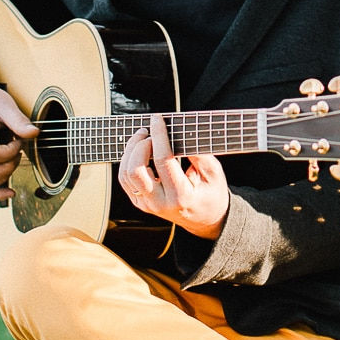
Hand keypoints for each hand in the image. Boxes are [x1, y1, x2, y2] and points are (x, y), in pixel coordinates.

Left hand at [119, 114, 230, 239]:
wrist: (206, 220)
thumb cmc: (211, 195)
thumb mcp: (214, 174)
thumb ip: (200, 154)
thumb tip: (183, 133)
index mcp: (181, 195)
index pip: (163, 160)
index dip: (159, 135)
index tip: (158, 119)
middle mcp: (160, 202)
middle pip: (136, 170)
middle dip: (139, 144)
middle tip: (149, 131)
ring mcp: (147, 205)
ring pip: (126, 174)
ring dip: (130, 151)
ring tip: (143, 138)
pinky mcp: (140, 203)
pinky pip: (125, 180)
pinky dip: (127, 161)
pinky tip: (138, 151)